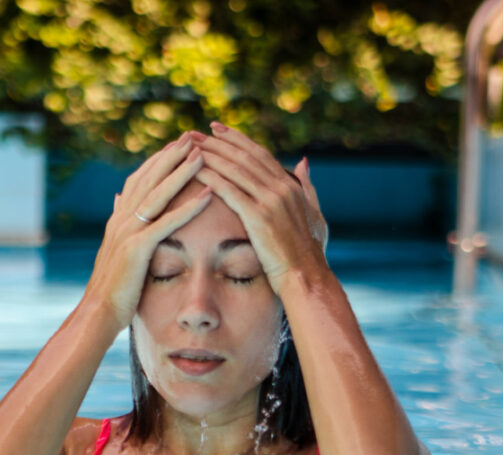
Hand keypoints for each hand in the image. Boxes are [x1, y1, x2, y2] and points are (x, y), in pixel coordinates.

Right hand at [86, 133, 212, 330]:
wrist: (99, 311)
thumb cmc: (111, 286)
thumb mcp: (114, 248)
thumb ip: (120, 221)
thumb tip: (119, 199)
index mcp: (118, 218)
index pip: (139, 179)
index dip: (158, 160)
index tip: (177, 144)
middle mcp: (121, 219)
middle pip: (149, 178)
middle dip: (170, 156)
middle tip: (192, 137)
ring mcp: (128, 232)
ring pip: (157, 194)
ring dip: (181, 173)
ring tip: (202, 156)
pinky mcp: (137, 248)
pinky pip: (166, 222)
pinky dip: (187, 207)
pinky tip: (207, 195)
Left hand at [191, 123, 327, 297]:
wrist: (306, 276)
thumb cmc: (309, 253)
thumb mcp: (314, 214)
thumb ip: (307, 187)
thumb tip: (303, 162)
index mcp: (291, 186)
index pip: (259, 154)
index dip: (236, 140)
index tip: (216, 130)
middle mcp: (282, 188)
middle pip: (244, 157)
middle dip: (217, 142)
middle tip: (193, 134)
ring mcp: (271, 201)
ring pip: (236, 169)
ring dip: (210, 155)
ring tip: (188, 147)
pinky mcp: (259, 217)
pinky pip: (230, 191)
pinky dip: (211, 178)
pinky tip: (195, 171)